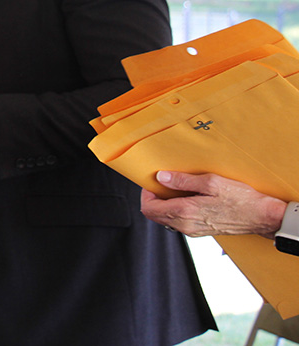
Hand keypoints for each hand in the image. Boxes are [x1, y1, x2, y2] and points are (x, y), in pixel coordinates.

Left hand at [140, 171, 286, 236]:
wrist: (262, 217)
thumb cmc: (240, 198)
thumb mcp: (210, 182)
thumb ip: (183, 181)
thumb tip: (161, 177)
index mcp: (185, 213)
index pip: (149, 209)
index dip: (146, 194)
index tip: (152, 182)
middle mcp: (186, 225)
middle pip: (154, 215)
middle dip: (153, 198)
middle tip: (161, 182)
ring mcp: (193, 230)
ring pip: (165, 219)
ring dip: (164, 204)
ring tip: (175, 188)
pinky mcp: (200, 231)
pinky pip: (178, 221)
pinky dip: (175, 209)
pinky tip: (186, 197)